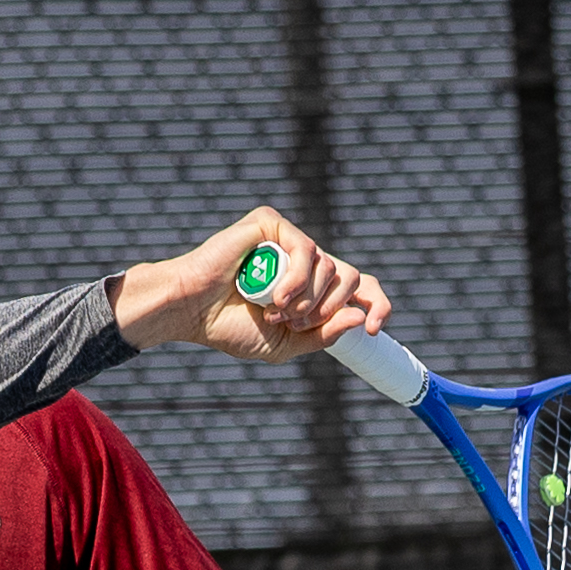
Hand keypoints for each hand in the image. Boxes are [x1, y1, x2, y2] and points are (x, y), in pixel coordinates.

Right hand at [109, 207, 391, 361]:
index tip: (375, 330)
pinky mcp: (271, 224)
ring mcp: (288, 239)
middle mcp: (303, 259)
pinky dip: (296, 279)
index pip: (361, 286)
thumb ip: (323, 335)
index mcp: (310, 285)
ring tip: (275, 310)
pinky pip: (307, 249)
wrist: (192, 312)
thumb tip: (359, 318)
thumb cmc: (230, 327)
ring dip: (307, 299)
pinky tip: (275, 296)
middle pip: (349, 277)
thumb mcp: (285, 345)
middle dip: (328, 309)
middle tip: (295, 322)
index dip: (378, 304)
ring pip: (330, 266)